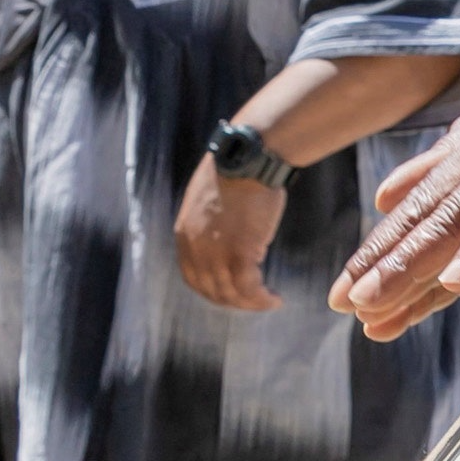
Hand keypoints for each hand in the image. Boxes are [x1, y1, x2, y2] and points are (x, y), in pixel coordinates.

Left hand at [177, 160, 287, 312]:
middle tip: (255, 301)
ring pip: (231, 293)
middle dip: (234, 301)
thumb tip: (228, 234)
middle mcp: (195, 248)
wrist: (249, 156)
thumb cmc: (238, 169)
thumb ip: (212, 223)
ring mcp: (215, 253)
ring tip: (269, 301)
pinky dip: (261, 299)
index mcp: (185, 234)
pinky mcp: (240, 253)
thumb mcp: (211, 198)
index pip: (193, 277)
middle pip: (211, 290)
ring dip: (251, 304)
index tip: (232, 293)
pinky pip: (249, 288)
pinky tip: (274, 299)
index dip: (213, 291)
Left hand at [344, 5, 459, 338]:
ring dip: (411, 263)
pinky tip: (458, 280)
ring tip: (372, 302)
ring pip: (457, 218)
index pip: (420, 211)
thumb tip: (390, 190)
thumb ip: (452, 157)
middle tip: (339, 305)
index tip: (341, 294)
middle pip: (425, 219)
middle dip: (379, 265)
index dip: (380, 252)